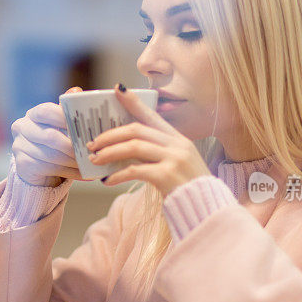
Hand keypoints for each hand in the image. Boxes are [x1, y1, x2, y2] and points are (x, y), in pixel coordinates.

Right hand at [10, 86, 88, 186]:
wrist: (38, 168)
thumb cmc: (55, 142)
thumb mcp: (61, 125)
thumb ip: (68, 110)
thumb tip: (76, 91)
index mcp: (33, 114)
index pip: (46, 111)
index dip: (65, 118)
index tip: (84, 126)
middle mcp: (22, 127)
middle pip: (50, 136)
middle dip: (73, 146)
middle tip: (91, 150)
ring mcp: (19, 146)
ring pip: (52, 155)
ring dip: (74, 161)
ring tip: (90, 163)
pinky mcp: (22, 164)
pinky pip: (50, 169)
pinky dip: (71, 172)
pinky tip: (84, 174)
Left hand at [86, 84, 211, 195]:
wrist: (208, 211)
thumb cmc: (188, 190)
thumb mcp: (179, 164)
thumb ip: (159, 153)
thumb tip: (128, 149)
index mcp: (179, 139)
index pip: (152, 115)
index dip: (133, 101)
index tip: (117, 89)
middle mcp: (177, 145)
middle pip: (137, 130)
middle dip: (110, 135)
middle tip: (93, 144)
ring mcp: (174, 159)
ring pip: (133, 147)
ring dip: (110, 153)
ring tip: (95, 160)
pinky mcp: (167, 176)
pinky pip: (135, 170)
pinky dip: (118, 175)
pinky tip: (108, 181)